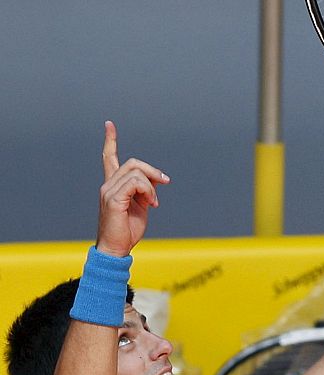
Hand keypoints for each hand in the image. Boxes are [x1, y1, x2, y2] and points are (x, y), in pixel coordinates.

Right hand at [96, 121, 169, 256]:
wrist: (116, 249)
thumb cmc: (126, 231)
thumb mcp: (141, 206)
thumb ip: (146, 190)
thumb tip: (157, 179)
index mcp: (113, 185)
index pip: (109, 158)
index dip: (110, 141)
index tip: (109, 125)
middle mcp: (108, 185)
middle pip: (133, 163)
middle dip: (152, 170)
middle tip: (165, 182)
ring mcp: (109, 191)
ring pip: (136, 172)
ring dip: (152, 185)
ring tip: (154, 203)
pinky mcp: (113, 198)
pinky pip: (136, 183)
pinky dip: (148, 191)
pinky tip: (151, 204)